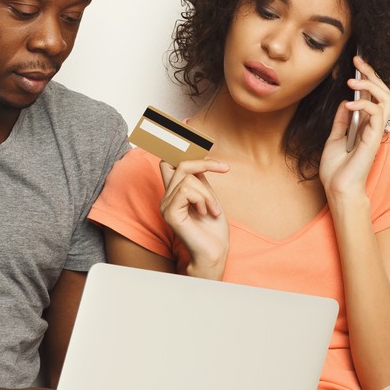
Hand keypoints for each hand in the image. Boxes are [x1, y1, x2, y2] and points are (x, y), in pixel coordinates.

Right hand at [159, 157, 230, 278]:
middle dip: (205, 165)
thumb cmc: (213, 228)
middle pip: (181, 165)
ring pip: (188, 179)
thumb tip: (197, 159)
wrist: (215, 250)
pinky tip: (206, 212)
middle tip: (224, 169)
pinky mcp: (169, 213)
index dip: (179, 150)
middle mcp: (166, 198)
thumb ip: (199, 179)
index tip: (195, 139)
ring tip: (213, 209)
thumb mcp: (208, 196)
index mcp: (174, 193)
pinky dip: (203, 199)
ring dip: (208, 193)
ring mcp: (166, 205)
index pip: (167, 163)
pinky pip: (187, 190)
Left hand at [318, 54, 389, 203]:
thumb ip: (341, 121)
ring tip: (353, 81)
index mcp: (365, 125)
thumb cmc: (337, 170)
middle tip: (358, 61)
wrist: (338, 188)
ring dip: (370, 85)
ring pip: (386, 98)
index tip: (356, 64)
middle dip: (372, 74)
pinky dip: (364, 104)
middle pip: (383, 92)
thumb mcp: (334, 138)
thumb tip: (345, 102)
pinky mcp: (374, 138)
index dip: (367, 78)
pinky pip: (377, 113)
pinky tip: (349, 104)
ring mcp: (376, 131)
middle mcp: (373, 125)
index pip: (373, 95)